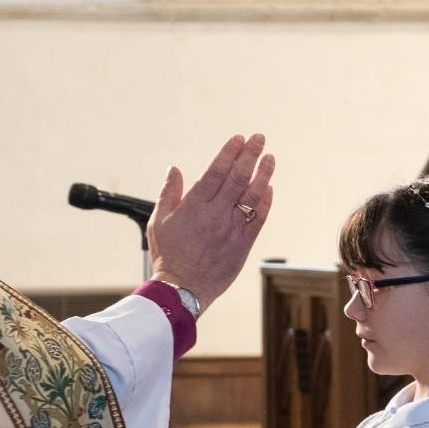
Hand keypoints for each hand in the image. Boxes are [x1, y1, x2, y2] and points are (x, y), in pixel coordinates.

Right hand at [147, 134, 275, 313]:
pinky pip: (259, 218)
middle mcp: (215, 214)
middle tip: (259, 138)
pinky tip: (269, 187)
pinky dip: (266, 201)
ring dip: (263, 174)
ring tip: (270, 158)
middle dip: (249, 154)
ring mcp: (232, 229)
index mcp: (194, 207)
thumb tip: (174, 169)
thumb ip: (168, 193)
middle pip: (237, 177)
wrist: (183, 290)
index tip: (238, 138)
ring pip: (252, 195)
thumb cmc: (169, 256)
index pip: (215, 172)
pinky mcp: (243, 244)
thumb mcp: (159, 222)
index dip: (229, 153)